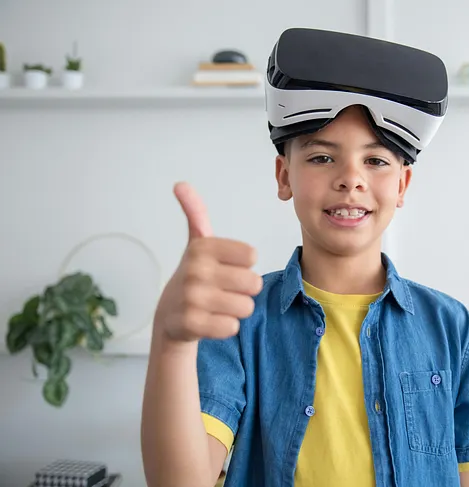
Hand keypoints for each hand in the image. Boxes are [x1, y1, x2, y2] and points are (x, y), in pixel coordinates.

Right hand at [153, 182, 262, 341]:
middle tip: (223, 290)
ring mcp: (192, 298)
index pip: (251, 256)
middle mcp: (196, 270)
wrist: (170, 316)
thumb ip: (195, 214)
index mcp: (202, 247)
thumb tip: (180, 184)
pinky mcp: (192, 324)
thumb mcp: (197, 243)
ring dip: (237, 309)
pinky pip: (232, 327)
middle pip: (254, 283)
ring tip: (218, 306)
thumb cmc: (195, 276)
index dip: (243, 265)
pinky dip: (227, 327)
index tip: (225, 267)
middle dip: (244, 290)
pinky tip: (211, 321)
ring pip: (246, 306)